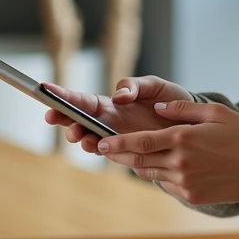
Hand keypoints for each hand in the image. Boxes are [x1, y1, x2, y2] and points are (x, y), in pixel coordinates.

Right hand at [42, 75, 194, 153]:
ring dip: (80, 137)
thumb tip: (118, 96)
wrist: (194, 124)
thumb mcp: (154, 85)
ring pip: (90, 140)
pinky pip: (111, 153)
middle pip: (79, 122)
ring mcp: (119, 140)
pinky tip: (97, 145)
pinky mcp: (131, 152)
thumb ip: (135, 86)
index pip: (83, 100)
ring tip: (77, 133)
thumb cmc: (171, 100)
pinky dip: (101, 149)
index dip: (64, 96)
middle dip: (63, 119)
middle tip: (51, 116)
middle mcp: (110, 124)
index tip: (44, 89)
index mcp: (112, 104)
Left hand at [97, 99, 238, 205]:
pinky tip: (157, 165)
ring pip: (150, 172)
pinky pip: (165, 184)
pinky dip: (157, 173)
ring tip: (127, 154)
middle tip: (103, 147)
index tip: (102, 141)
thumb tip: (157, 109)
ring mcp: (185, 181)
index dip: (119, 142)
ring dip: (136, 163)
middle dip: (119, 154)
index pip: (142, 141)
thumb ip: (182, 110)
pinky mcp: (190, 195)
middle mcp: (181, 162)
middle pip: (139, 159)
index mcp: (184, 139)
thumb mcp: (215, 112)